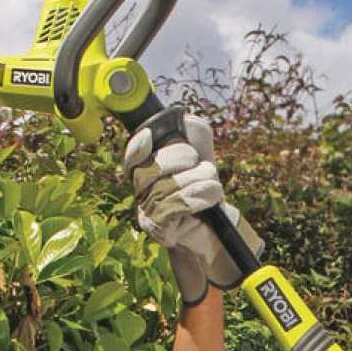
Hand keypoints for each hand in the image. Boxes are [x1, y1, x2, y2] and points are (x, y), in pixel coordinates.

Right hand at [126, 110, 262, 303]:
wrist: (219, 232)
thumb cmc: (207, 192)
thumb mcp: (203, 154)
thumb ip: (193, 132)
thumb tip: (184, 118)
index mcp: (147, 173)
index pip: (132, 157)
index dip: (138, 146)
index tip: (151, 137)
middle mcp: (142, 194)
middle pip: (149, 170)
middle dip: (179, 160)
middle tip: (201, 165)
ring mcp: (147, 213)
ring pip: (165, 187)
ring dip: (197, 181)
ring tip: (213, 185)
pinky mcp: (160, 229)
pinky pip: (173, 206)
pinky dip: (196, 197)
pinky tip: (210, 198)